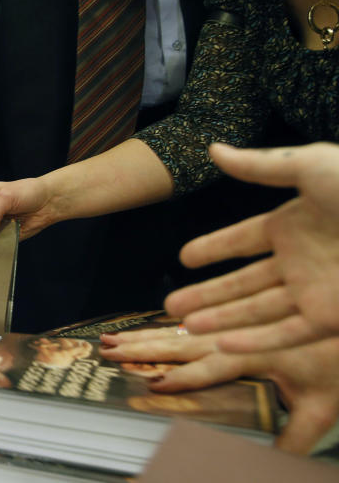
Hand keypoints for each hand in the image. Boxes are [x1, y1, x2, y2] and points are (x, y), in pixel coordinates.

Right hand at [101, 328, 338, 453]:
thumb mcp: (325, 409)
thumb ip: (293, 439)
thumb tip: (266, 468)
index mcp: (262, 352)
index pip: (214, 365)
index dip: (185, 377)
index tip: (155, 385)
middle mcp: (241, 333)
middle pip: (187, 339)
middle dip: (145, 347)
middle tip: (110, 351)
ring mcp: (236, 323)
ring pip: (184, 329)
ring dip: (147, 335)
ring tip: (113, 339)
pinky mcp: (236, 319)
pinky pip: (196, 323)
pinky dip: (167, 328)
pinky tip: (146, 332)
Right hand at [166, 142, 338, 352]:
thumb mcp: (310, 167)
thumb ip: (259, 166)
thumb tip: (213, 149)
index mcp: (293, 224)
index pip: (242, 241)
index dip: (214, 249)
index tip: (185, 258)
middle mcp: (300, 261)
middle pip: (243, 284)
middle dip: (207, 296)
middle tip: (171, 307)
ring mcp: (316, 291)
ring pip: (258, 312)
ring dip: (222, 322)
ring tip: (186, 328)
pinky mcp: (334, 318)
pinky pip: (289, 333)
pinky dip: (257, 341)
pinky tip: (224, 344)